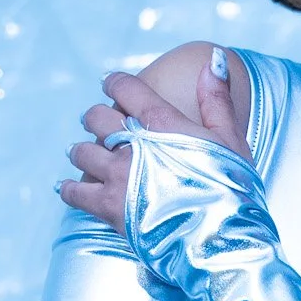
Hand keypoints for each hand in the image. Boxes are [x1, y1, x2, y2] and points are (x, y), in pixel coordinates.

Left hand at [59, 46, 251, 231]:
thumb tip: (213, 58)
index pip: (127, 89)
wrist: (221, 241)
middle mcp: (134, 146)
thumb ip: (216, 98)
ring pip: (82, 152)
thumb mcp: (231, 139)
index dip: (115, 83)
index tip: (110, 82)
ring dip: (82, 150)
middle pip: (97, 119)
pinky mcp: (108, 209)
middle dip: (96, 117)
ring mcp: (118, 178)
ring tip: (83, 152)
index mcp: (163, 124)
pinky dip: (69, 188)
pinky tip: (66, 186)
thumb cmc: (234, 191)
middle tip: (97, 120)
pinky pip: (75, 192)